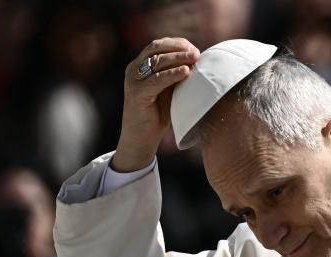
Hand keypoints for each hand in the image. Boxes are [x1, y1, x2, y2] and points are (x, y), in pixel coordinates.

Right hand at [113, 37, 199, 171]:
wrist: (140, 139)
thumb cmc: (157, 116)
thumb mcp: (168, 91)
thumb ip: (176, 75)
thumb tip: (197, 62)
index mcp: (140, 66)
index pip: (158, 45)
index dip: (177, 44)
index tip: (195, 49)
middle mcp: (134, 70)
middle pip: (157, 49)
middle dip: (179, 48)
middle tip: (197, 53)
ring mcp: (133, 81)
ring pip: (157, 62)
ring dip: (178, 58)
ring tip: (196, 58)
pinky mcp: (136, 94)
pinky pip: (157, 80)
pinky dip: (172, 74)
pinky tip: (186, 72)